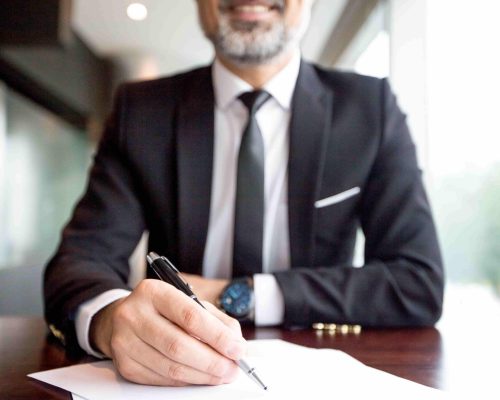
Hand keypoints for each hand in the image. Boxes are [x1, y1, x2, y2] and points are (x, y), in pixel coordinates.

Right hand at [89, 279, 244, 385]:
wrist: (123, 318)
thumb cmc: (162, 310)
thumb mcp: (188, 302)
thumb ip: (216, 319)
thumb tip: (236, 343)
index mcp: (153, 292)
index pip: (189, 315)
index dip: (217, 336)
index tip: (237, 349)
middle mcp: (134, 314)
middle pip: (178, 345)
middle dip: (212, 361)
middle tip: (232, 369)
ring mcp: (125, 341)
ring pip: (170, 367)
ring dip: (202, 376)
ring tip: (221, 375)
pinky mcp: (124, 365)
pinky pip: (161, 380)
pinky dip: (185, 382)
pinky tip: (198, 377)